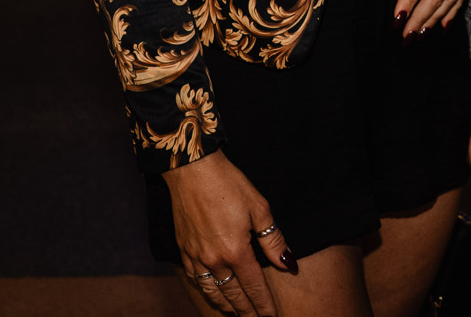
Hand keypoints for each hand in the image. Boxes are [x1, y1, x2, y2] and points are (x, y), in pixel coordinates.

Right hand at [161, 151, 292, 314]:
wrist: (191, 169)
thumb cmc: (228, 183)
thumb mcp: (259, 208)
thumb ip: (273, 240)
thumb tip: (287, 263)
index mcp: (236, 251)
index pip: (254, 286)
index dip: (264, 304)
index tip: (271, 316)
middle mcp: (214, 260)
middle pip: (233, 294)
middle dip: (246, 310)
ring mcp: (196, 256)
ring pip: (212, 291)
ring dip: (225, 305)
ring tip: (235, 313)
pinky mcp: (183, 249)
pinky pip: (194, 279)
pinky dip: (205, 290)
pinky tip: (210, 292)